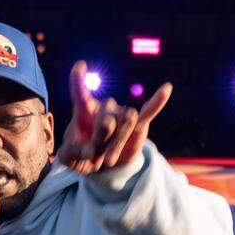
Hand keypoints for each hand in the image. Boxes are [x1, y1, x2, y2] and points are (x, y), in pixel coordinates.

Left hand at [57, 60, 171, 175]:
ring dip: (116, 142)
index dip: (79, 81)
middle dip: (100, 136)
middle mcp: (106, 108)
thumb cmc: (82, 157)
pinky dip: (157, 102)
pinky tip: (166, 88)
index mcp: (85, 112)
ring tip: (107, 160)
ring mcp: (122, 115)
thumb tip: (89, 151)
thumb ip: (72, 153)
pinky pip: (149, 111)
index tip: (80, 67)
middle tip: (93, 154)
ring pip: (126, 120)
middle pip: (107, 114)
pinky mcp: (138, 126)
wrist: (102, 167)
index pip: (80, 93)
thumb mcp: (69, 159)